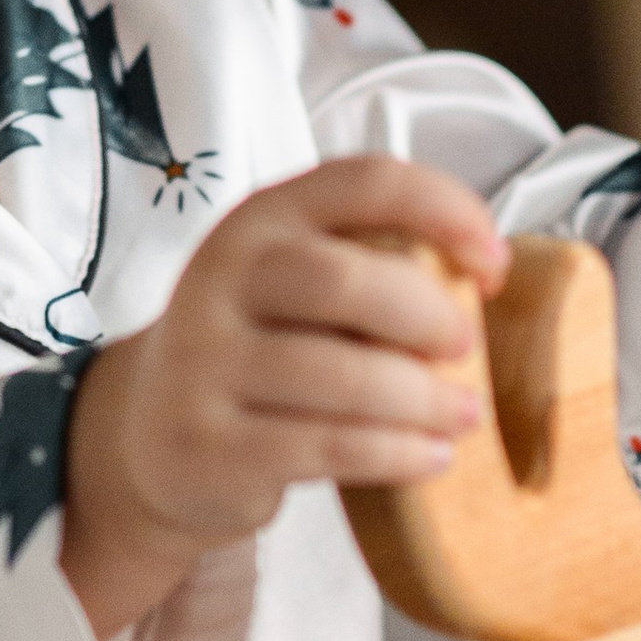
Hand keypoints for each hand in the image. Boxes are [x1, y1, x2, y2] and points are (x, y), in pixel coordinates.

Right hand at [61, 158, 508, 640]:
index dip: (446, 210)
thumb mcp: (291, 284)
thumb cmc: (257, 349)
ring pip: (340, 374)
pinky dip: (397, 453)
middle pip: (344, 280)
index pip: (364, 182)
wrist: (147, 435)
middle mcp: (222, 277)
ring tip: (462, 414)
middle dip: (427, 315)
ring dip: (422, 398)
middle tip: (464, 346)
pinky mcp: (210, 443)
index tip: (493, 261)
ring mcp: (205, 362)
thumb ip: (366, 265)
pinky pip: (326, 446)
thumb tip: (484, 275)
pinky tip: (430, 458)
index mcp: (260, 219)